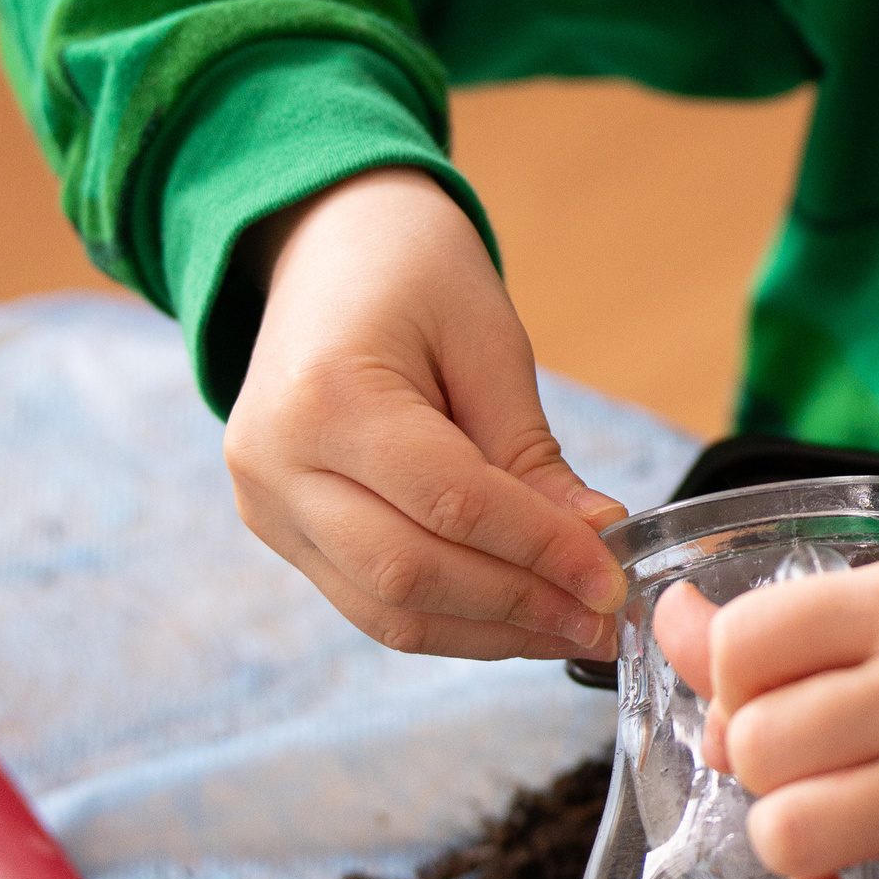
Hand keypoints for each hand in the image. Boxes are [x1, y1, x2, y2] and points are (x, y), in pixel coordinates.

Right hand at [225, 168, 625, 660]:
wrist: (327, 246)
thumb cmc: (414, 273)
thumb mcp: (488, 340)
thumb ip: (530, 452)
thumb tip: (593, 542)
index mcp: (325, 397)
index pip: (450, 503)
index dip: (541, 550)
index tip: (613, 579)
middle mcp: (274, 463)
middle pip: (408, 572)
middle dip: (518, 606)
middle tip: (603, 619)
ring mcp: (265, 505)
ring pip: (385, 608)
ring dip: (489, 632)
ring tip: (572, 628)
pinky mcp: (279, 530)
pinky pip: (368, 600)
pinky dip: (450, 620)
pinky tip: (518, 617)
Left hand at [651, 560, 878, 878]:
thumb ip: (791, 625)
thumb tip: (666, 622)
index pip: (749, 641)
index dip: (734, 681)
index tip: (775, 696)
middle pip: (756, 744)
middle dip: (763, 763)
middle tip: (816, 763)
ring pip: (786, 836)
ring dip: (787, 840)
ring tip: (831, 827)